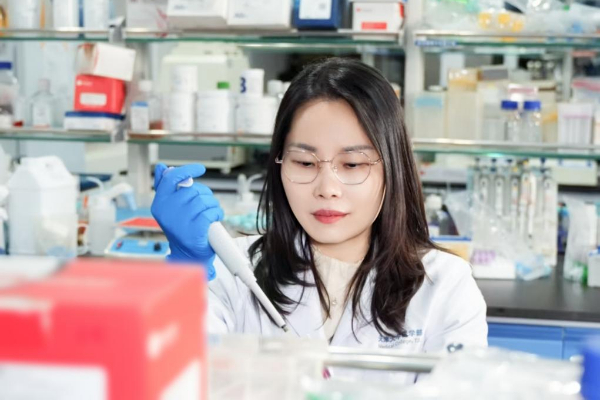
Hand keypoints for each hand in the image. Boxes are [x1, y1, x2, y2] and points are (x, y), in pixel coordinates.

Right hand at [151, 163, 223, 279]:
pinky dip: (217, 213)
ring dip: (212, 205)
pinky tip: (215, 219)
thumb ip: (166, 187)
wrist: (188, 255)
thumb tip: (162, 167)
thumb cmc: (182, 228)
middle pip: (193, 190)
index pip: (170, 179)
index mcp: (159, 204)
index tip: (200, 169)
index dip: (187, 170)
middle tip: (206, 205)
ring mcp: (180, 221)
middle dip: (205, 195)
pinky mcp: (194, 230)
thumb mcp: (170, 208)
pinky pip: (211, 212)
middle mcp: (167, 212)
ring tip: (210, 214)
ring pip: (204, 200)